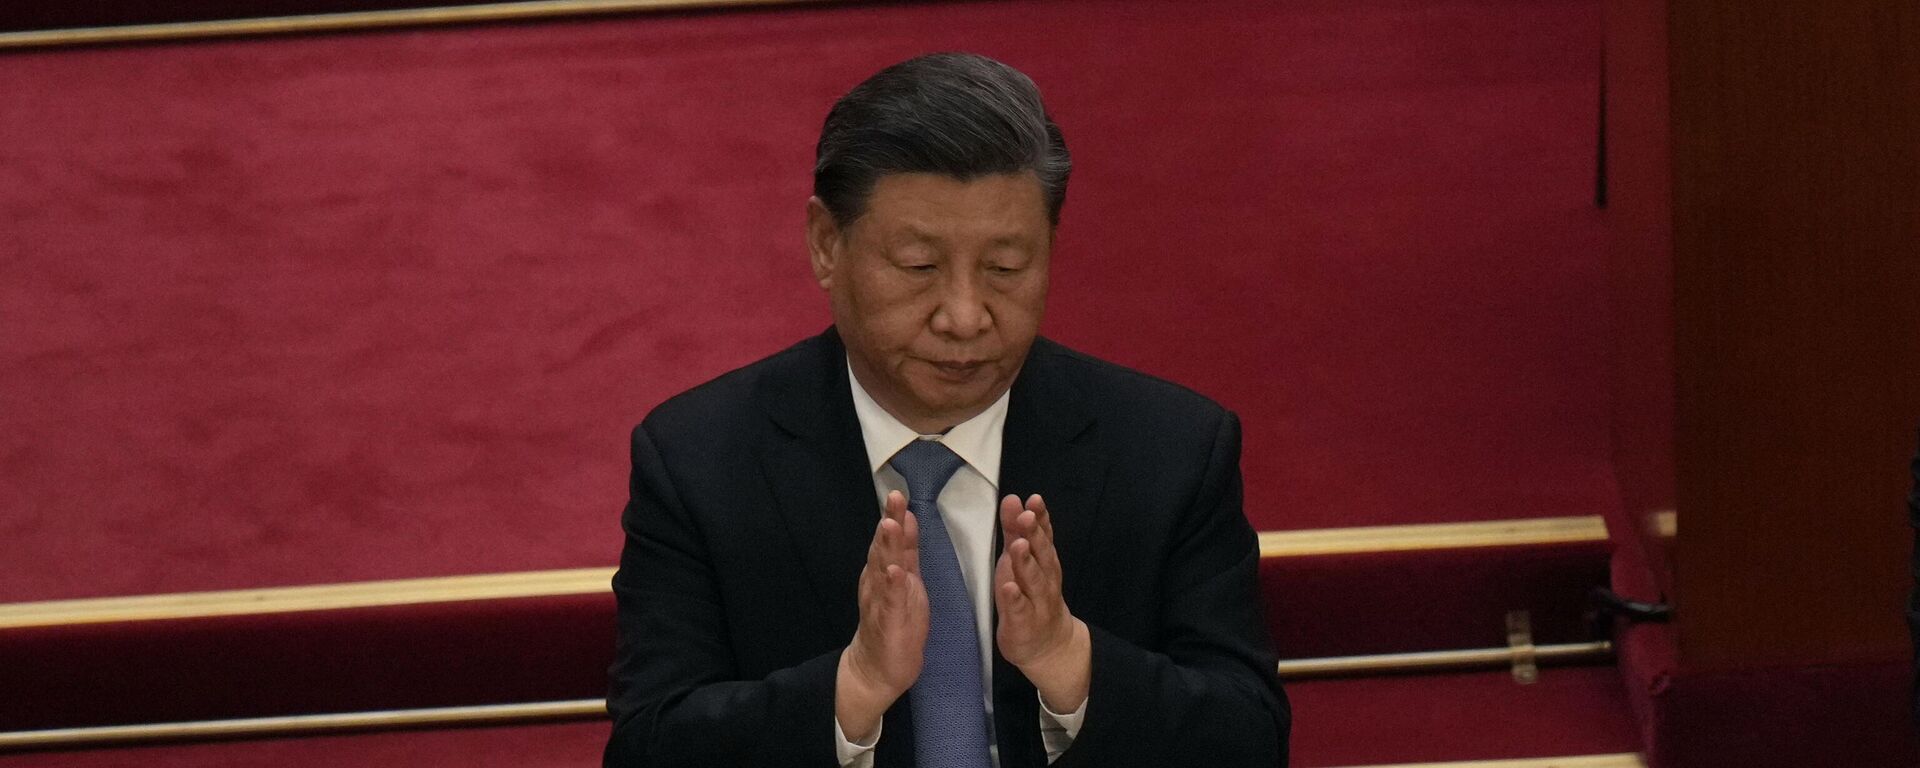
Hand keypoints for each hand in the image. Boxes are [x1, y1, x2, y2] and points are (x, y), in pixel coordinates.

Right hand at [837, 490, 927, 742]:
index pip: (892, 540)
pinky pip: (889, 601)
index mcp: (885, 572)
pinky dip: (891, 585)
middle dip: (889, 522)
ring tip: (891, 524)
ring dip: (887, 547)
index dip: (896, 517)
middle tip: (894, 497)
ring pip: (883, 569)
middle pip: (884, 548)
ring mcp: (881, 601)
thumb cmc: (894, 624)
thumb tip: (906, 518)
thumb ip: (906, 551)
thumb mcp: (905, 582)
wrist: (876, 668)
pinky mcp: (887, 621)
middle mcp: (878, 582)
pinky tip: (894, 571)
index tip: (900, 494)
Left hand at [994, 494, 1090, 712]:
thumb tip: (1013, 499)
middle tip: (1026, 517)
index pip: (1044, 536)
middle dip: (1034, 535)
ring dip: (1026, 563)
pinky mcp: (1023, 624)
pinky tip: (1009, 588)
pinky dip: (1015, 599)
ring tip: (1018, 545)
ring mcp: (1036, 603)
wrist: (1049, 645)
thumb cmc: (1030, 595)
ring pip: (1033, 581)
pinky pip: (1020, 610)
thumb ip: (1016, 531)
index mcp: (1044, 562)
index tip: (1034, 500)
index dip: (1040, 518)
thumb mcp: (1022, 560)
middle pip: (1041, 555)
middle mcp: (1045, 580)